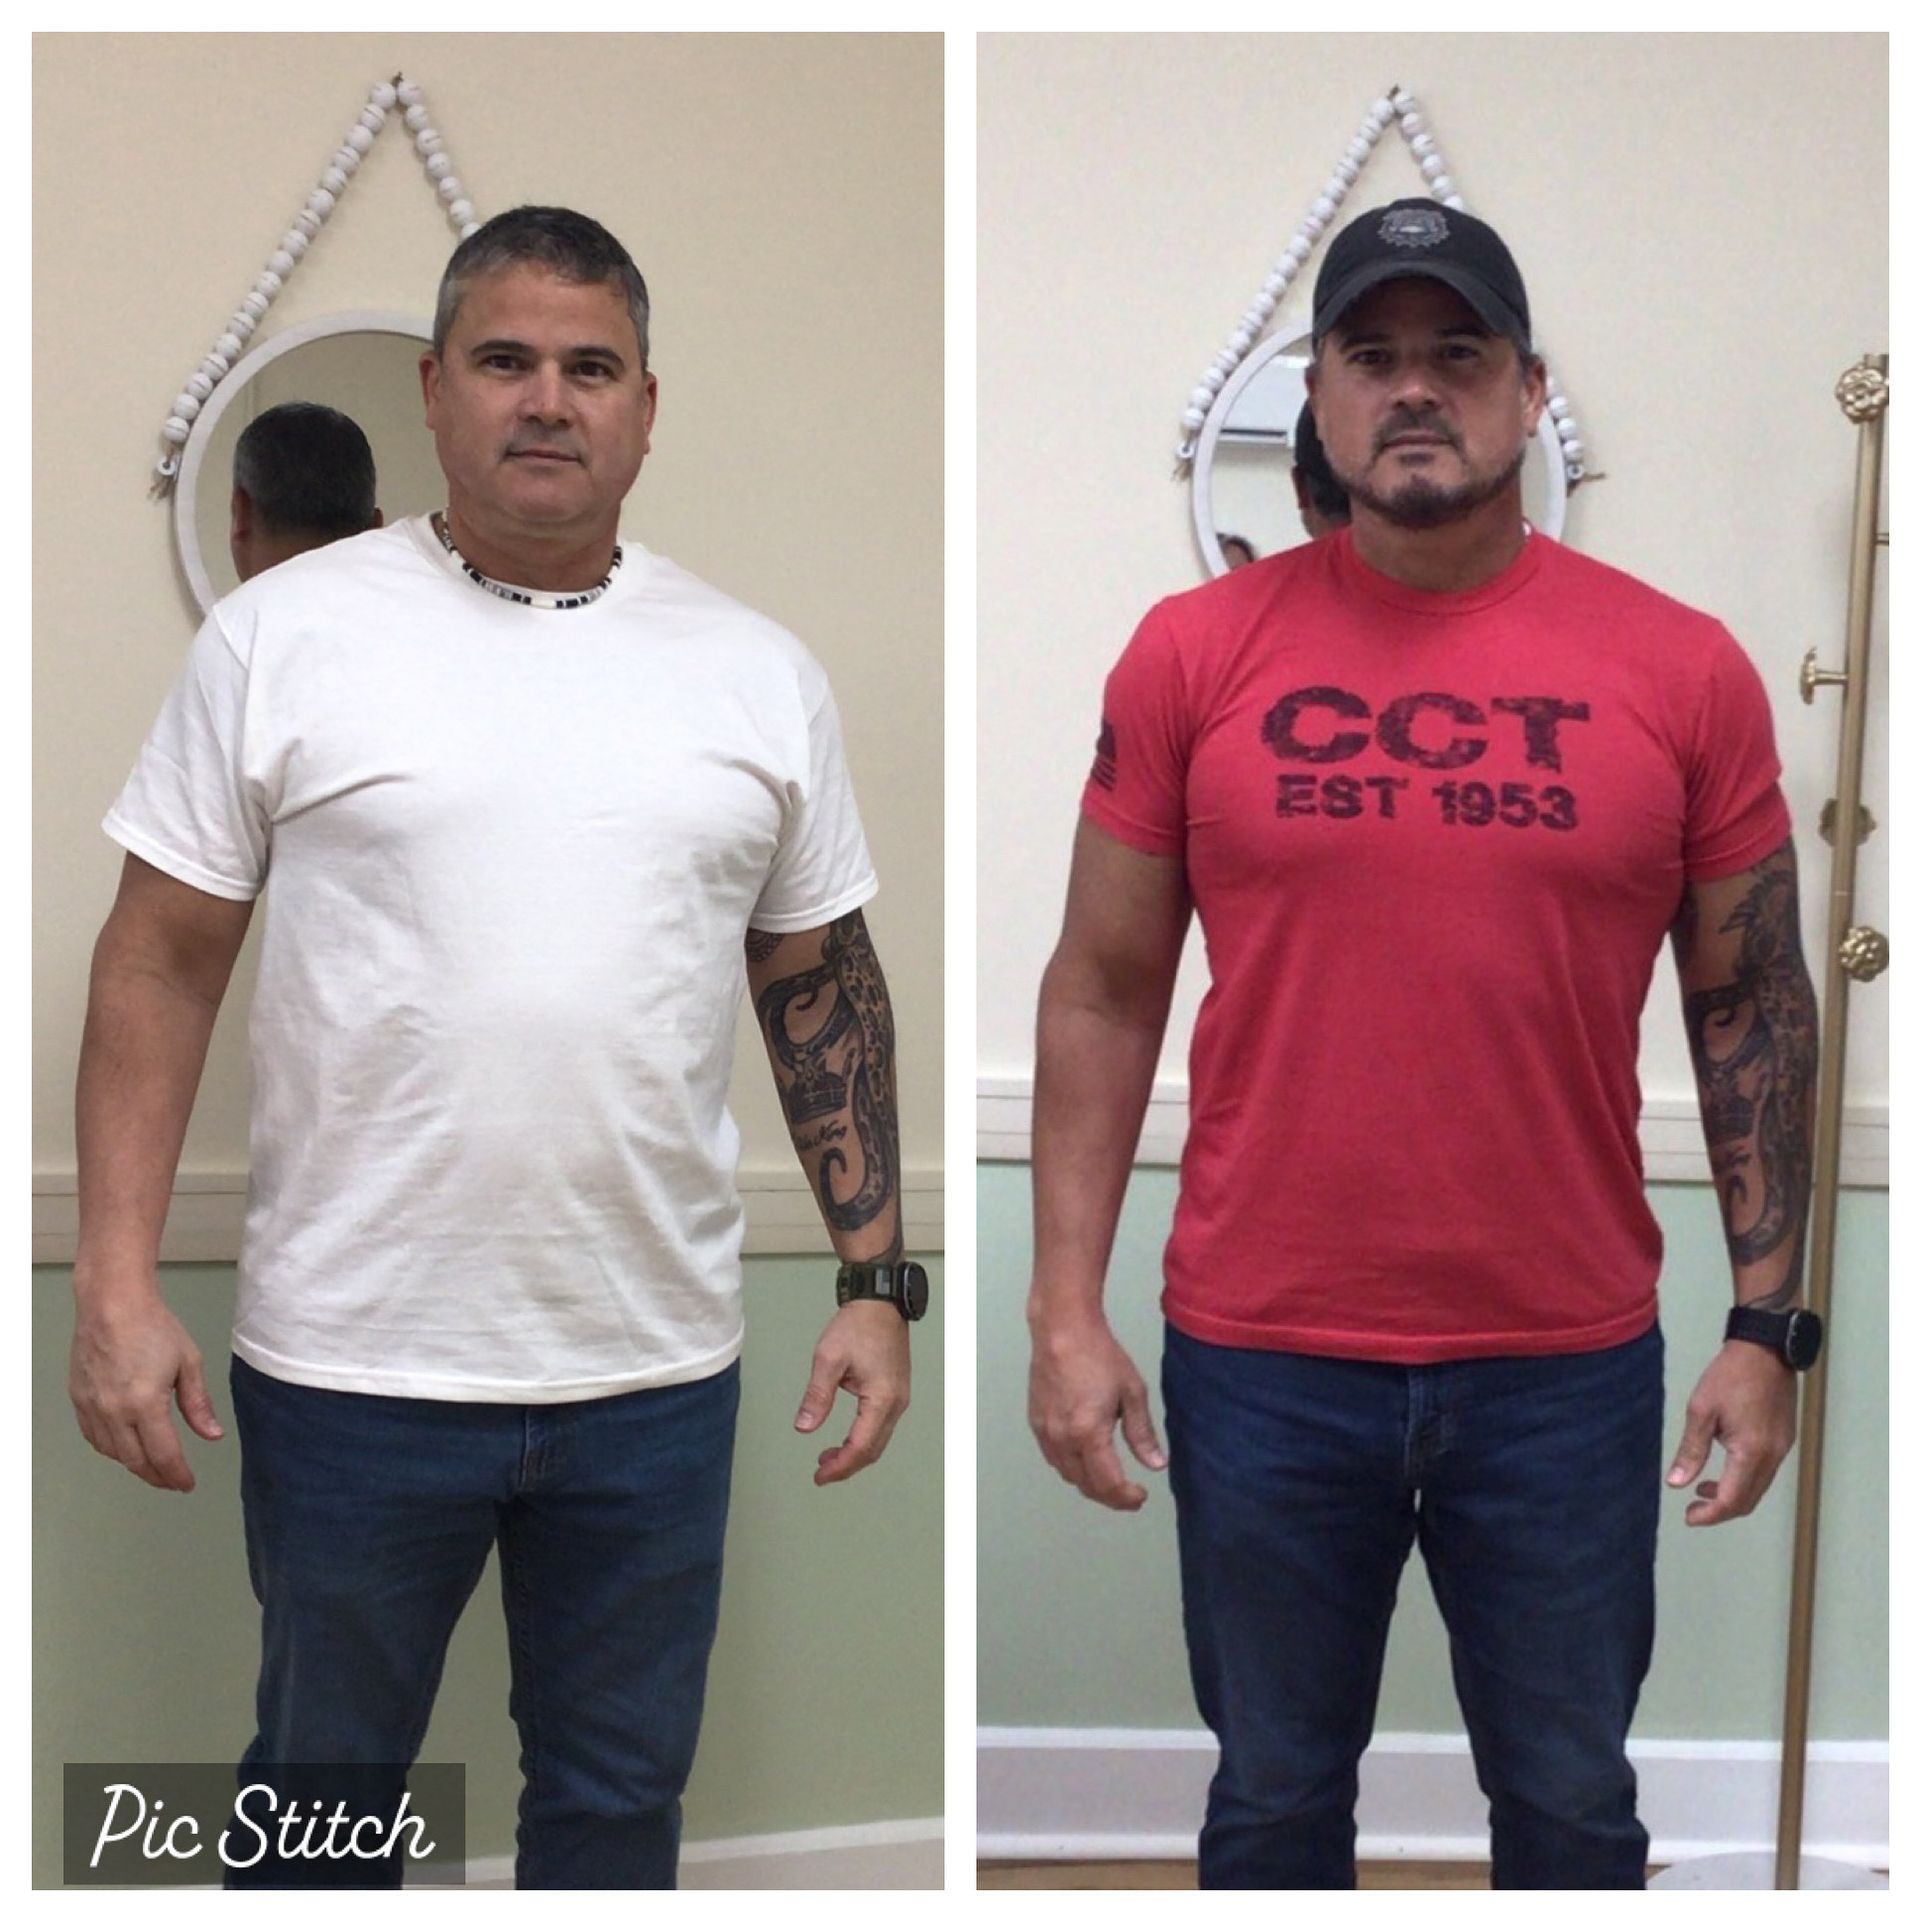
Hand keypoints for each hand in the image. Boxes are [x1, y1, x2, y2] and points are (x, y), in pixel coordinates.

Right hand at [69, 1289, 223, 1492]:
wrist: (112, 1306)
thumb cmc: (155, 1328)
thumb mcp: (188, 1363)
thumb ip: (198, 1404)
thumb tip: (212, 1436)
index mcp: (145, 1404)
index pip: (163, 1455)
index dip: (177, 1475)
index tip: (188, 1484)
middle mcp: (114, 1412)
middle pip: (135, 1461)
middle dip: (157, 1476)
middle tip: (173, 1481)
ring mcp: (92, 1408)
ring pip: (112, 1453)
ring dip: (134, 1465)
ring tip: (154, 1467)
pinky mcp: (78, 1401)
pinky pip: (94, 1438)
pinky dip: (112, 1450)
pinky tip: (125, 1448)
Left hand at [795, 1301, 909, 1485]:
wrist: (881, 1303)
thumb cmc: (858, 1325)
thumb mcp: (829, 1359)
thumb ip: (817, 1396)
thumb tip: (805, 1427)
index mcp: (882, 1398)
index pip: (860, 1446)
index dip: (840, 1466)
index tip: (819, 1475)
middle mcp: (896, 1403)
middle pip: (873, 1449)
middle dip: (847, 1466)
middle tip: (821, 1472)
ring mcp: (900, 1398)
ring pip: (879, 1440)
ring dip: (855, 1454)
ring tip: (828, 1458)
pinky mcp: (897, 1392)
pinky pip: (882, 1426)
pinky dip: (864, 1439)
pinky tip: (846, 1438)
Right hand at [1028, 1306, 1164, 1510]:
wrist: (1063, 1330)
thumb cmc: (1099, 1355)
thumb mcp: (1132, 1392)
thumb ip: (1142, 1433)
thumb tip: (1155, 1464)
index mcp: (1088, 1433)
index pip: (1108, 1483)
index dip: (1126, 1498)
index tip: (1141, 1497)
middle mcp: (1062, 1438)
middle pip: (1086, 1486)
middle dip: (1110, 1497)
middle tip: (1130, 1496)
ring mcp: (1045, 1432)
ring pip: (1068, 1475)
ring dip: (1090, 1484)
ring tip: (1111, 1480)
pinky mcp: (1036, 1423)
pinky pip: (1054, 1458)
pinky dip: (1072, 1468)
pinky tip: (1086, 1460)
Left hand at [1666, 1339, 1798, 1525]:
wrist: (1765, 1349)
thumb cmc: (1731, 1375)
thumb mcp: (1701, 1410)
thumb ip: (1691, 1450)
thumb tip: (1676, 1483)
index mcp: (1751, 1451)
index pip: (1732, 1499)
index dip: (1710, 1514)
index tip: (1690, 1517)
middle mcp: (1772, 1456)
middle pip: (1748, 1501)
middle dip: (1720, 1510)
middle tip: (1694, 1509)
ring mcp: (1782, 1448)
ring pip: (1758, 1488)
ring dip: (1732, 1495)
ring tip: (1702, 1488)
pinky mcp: (1784, 1440)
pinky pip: (1765, 1472)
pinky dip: (1744, 1479)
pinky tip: (1724, 1468)